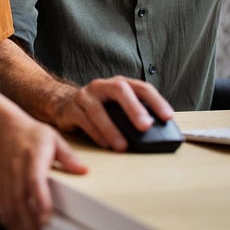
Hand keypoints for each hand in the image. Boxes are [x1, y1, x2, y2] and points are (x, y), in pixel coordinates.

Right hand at [0, 109, 85, 229]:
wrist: (1, 127)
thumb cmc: (27, 133)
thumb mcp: (52, 137)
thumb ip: (68, 156)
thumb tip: (83, 169)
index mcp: (33, 159)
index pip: (35, 182)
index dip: (40, 200)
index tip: (46, 216)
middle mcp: (17, 171)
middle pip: (20, 201)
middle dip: (30, 221)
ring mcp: (7, 180)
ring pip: (9, 207)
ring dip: (19, 224)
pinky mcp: (0, 185)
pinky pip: (2, 206)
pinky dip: (9, 219)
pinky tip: (16, 227)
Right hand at [51, 76, 173, 150]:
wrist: (62, 103)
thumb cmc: (98, 108)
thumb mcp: (117, 107)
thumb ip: (134, 115)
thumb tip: (157, 135)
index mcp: (119, 84)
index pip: (141, 88)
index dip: (156, 101)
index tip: (167, 117)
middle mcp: (102, 86)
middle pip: (119, 90)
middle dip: (134, 108)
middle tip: (145, 126)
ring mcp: (85, 96)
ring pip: (97, 109)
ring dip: (111, 129)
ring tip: (123, 146)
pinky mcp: (71, 109)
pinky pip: (83, 121)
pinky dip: (96, 134)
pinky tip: (105, 145)